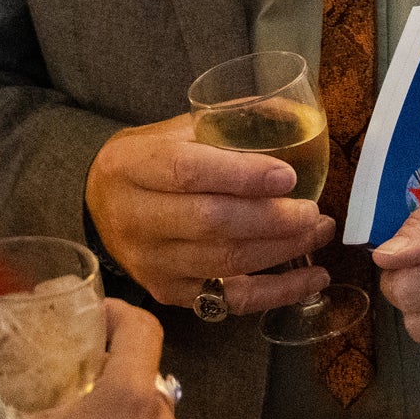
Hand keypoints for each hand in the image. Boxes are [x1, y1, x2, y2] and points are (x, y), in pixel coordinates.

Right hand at [85, 111, 332, 315]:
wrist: (101, 204)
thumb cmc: (150, 161)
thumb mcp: (175, 130)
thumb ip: (228, 124)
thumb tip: (297, 118)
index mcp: (134, 167)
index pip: (187, 173)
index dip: (242, 175)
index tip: (288, 175)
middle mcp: (136, 219)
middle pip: (211, 223)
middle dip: (272, 219)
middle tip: (313, 210)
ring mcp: (151, 262)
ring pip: (225, 262)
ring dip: (282, 250)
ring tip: (318, 231)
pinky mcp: (169, 292)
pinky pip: (230, 300)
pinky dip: (278, 292)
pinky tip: (313, 278)